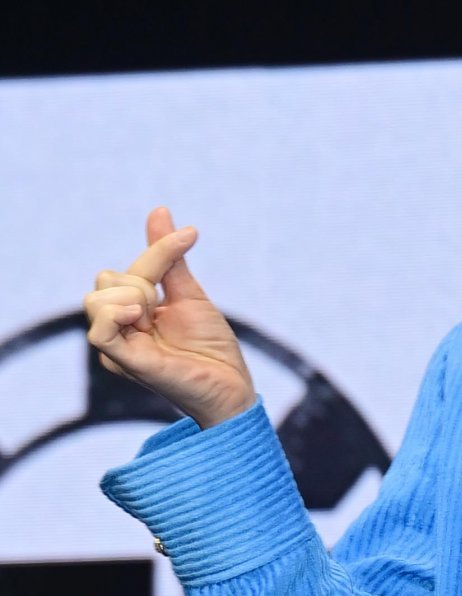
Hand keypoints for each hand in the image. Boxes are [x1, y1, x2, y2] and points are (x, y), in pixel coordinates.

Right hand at [83, 206, 257, 428]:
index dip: (156, 253)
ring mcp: (117, 347)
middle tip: (166, 310)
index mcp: (130, 314)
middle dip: (141, 281)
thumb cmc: (212, 348)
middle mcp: (118, 329)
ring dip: (135, 298)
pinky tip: (141, 316)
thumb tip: (159, 210)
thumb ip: (167, 257)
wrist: (231, 385)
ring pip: (96, 300)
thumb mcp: (189, 293)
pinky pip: (99, 330)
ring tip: (157, 321)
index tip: (191, 237)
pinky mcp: (123, 362)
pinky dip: (117, 314)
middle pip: (105, 279)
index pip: (124, 270)